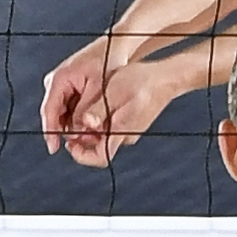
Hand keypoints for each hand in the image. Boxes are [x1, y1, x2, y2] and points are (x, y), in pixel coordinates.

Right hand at [41, 37, 128, 155]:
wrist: (118, 44)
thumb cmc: (110, 61)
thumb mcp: (99, 89)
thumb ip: (86, 111)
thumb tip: (76, 131)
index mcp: (59, 79)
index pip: (49, 111)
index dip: (50, 132)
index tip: (53, 149)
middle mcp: (56, 80)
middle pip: (54, 113)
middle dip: (65, 131)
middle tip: (78, 147)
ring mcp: (62, 82)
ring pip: (63, 111)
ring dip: (73, 125)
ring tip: (87, 138)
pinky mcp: (70, 85)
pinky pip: (69, 106)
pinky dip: (78, 117)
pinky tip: (90, 127)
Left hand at [63, 58, 186, 168]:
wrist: (166, 78)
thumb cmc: (143, 81)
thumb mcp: (114, 91)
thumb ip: (98, 109)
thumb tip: (83, 123)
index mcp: (121, 130)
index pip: (100, 158)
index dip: (82, 156)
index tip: (70, 144)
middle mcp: (126, 136)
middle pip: (98, 148)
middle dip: (81, 139)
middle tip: (70, 124)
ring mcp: (129, 131)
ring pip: (103, 137)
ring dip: (89, 129)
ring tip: (82, 111)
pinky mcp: (131, 125)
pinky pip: (110, 129)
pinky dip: (99, 122)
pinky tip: (97, 106)